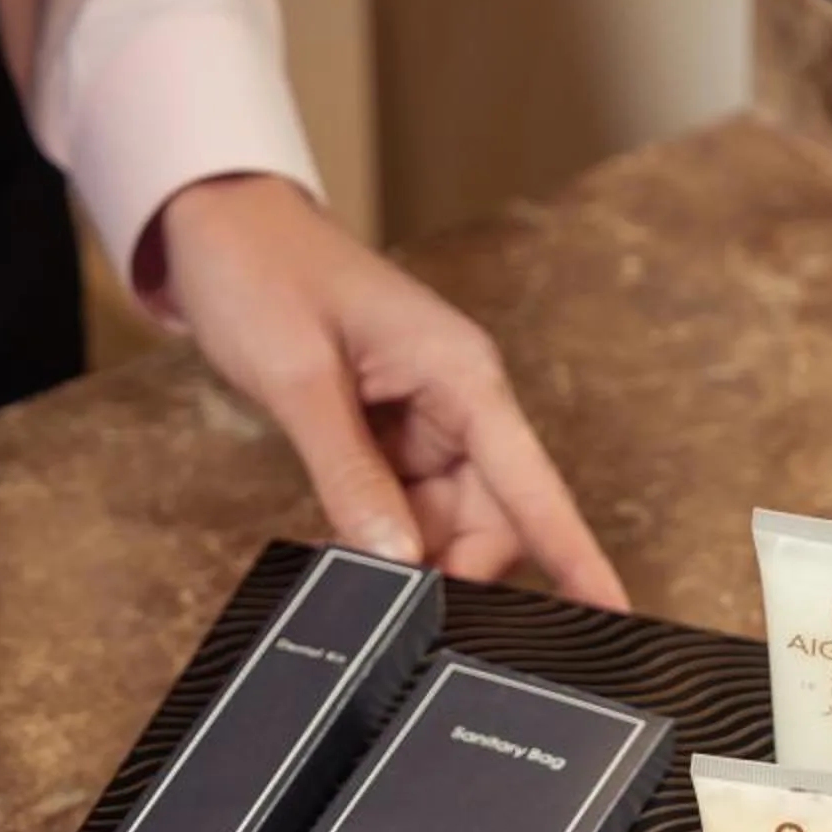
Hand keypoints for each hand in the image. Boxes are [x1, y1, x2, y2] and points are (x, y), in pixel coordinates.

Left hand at [158, 173, 628, 610]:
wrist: (219, 222)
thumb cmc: (265, 273)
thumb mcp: (300, 379)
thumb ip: (349, 475)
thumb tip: (396, 561)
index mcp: (463, 376)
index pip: (537, 486)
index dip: (576, 555)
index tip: (612, 610)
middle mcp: (461, 402)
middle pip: (496, 520)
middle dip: (452, 568)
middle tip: (388, 605)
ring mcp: (428, 421)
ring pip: (450, 523)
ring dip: (409, 557)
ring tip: (346, 569)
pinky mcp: (392, 435)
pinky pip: (407, 507)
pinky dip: (380, 536)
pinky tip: (342, 547)